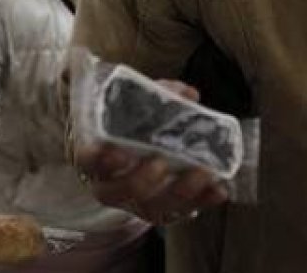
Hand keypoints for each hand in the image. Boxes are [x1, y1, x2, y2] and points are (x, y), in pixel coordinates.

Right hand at [73, 78, 228, 224]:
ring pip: (152, 206)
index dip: (100, 159)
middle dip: (141, 180)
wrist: (131, 150)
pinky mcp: (160, 210)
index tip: (118, 151)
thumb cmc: (127, 126)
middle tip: (160, 163)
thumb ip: (156, 95)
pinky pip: (180, 211)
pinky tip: (218, 189)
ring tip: (203, 172)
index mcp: (95, 156)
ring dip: (180, 191)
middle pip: (118, 192)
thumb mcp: (133, 106)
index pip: (87, 160)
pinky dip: (201, 201)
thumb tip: (186, 94)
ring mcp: (135, 202)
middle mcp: (110, 185)